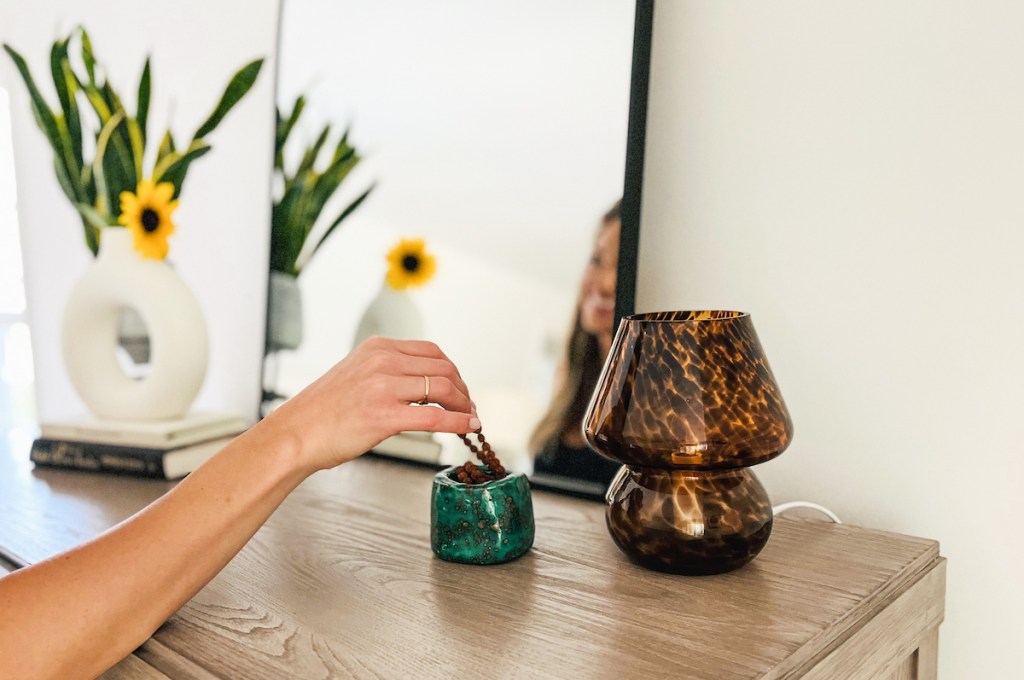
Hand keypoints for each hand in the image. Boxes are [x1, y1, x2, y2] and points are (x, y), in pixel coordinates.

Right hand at [261, 337, 478, 471]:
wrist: (295, 433)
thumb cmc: (323, 411)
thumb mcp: (356, 374)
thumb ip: (387, 372)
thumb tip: (423, 385)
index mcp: (377, 348)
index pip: (431, 352)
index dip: (453, 371)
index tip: (460, 388)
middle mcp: (382, 361)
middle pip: (443, 368)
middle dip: (463, 389)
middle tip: (468, 406)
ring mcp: (384, 387)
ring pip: (443, 389)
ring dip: (464, 405)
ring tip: (469, 417)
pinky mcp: (384, 416)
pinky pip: (435, 416)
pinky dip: (459, 422)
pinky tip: (468, 428)